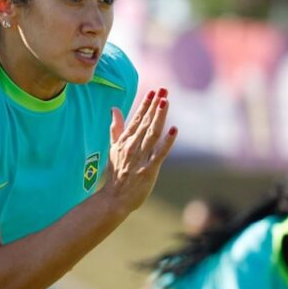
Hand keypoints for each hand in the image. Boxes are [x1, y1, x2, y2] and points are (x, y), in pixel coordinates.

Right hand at [98, 88, 176, 217]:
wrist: (114, 198)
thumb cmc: (116, 173)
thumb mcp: (113, 148)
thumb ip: (116, 128)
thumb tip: (115, 109)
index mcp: (124, 141)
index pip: (136, 119)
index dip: (145, 105)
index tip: (153, 92)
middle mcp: (132, 147)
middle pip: (146, 123)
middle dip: (155, 106)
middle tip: (163, 90)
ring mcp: (141, 158)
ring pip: (152, 134)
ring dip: (159, 117)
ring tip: (166, 102)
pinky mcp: (149, 170)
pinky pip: (160, 153)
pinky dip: (167, 142)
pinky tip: (174, 129)